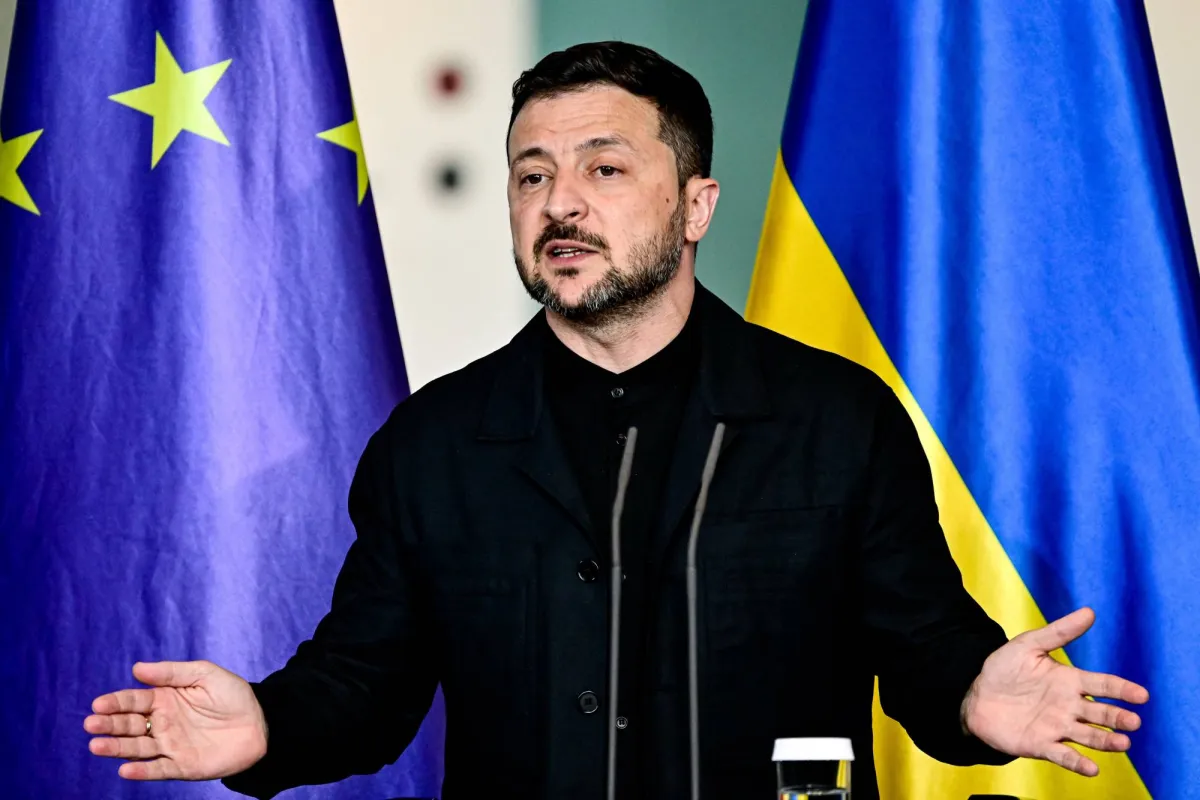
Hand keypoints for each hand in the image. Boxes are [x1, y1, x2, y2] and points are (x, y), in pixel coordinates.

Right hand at [84, 660, 267, 780]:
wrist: (261, 723)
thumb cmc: (233, 696)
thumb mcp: (205, 674)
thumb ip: (172, 673)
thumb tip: (136, 668)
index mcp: (164, 699)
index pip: (134, 700)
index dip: (115, 702)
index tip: (98, 704)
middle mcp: (162, 724)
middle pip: (129, 725)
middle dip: (109, 725)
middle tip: (91, 724)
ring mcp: (170, 746)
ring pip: (137, 748)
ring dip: (116, 748)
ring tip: (97, 745)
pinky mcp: (181, 766)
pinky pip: (158, 769)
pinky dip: (142, 771)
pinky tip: (125, 769)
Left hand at [962, 607, 1148, 776]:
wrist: (975, 696)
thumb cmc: (1005, 669)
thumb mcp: (1029, 645)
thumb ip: (1059, 632)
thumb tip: (1089, 612)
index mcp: (1070, 681)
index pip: (1102, 685)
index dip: (1122, 690)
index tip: (1141, 695)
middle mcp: (1069, 706)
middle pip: (1100, 713)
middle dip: (1118, 718)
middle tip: (1133, 721)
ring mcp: (1057, 727)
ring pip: (1088, 736)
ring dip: (1106, 741)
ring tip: (1122, 743)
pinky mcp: (1041, 745)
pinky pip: (1064, 756)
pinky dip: (1078, 763)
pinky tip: (1092, 768)